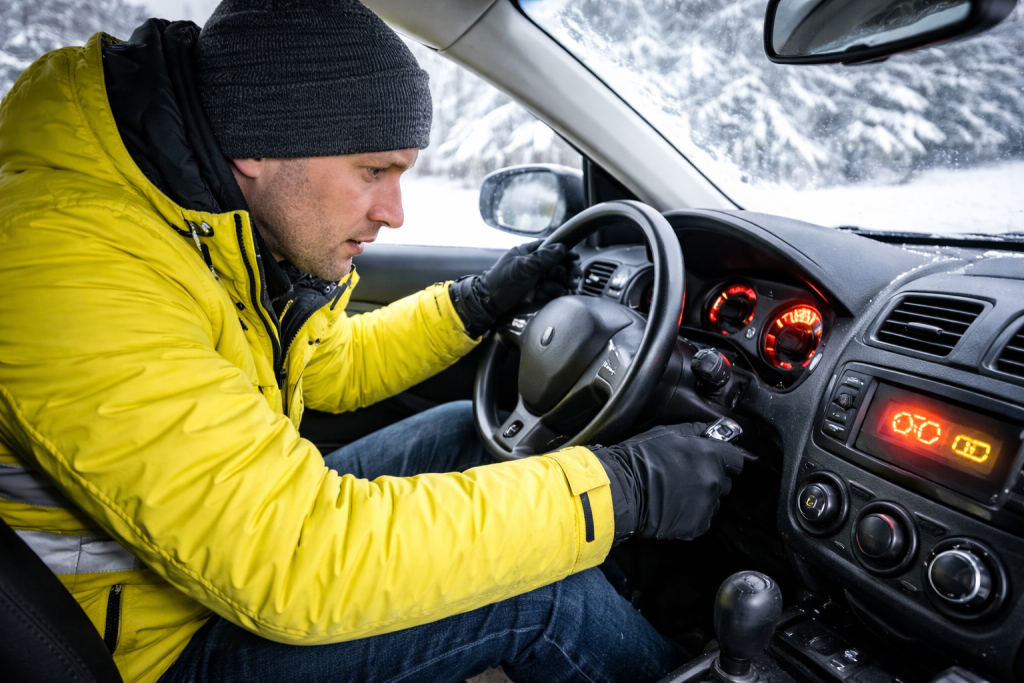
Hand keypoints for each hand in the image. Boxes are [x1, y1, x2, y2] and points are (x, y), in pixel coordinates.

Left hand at [449, 240, 580, 337]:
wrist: (488, 304)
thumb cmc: (501, 282)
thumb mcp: (523, 267)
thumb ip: (544, 258)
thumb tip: (562, 248)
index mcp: (528, 253)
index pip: (550, 248)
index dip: (564, 253)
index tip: (574, 259)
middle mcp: (532, 265)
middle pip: (556, 265)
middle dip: (566, 272)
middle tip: (573, 279)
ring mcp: (533, 279)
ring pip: (555, 280)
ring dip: (561, 285)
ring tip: (563, 290)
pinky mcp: (534, 293)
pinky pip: (549, 292)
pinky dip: (553, 295)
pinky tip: (552, 296)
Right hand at [591, 422, 746, 544]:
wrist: (622, 490)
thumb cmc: (639, 458)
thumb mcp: (667, 433)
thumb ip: (695, 431)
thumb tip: (713, 430)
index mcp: (710, 455)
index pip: (736, 460)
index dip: (725, 460)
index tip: (716, 462)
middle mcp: (713, 480)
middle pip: (724, 482)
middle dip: (710, 479)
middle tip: (686, 477)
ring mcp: (706, 505)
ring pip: (712, 501)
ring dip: (700, 498)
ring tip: (676, 494)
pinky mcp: (697, 525)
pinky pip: (701, 519)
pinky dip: (690, 515)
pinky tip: (672, 507)